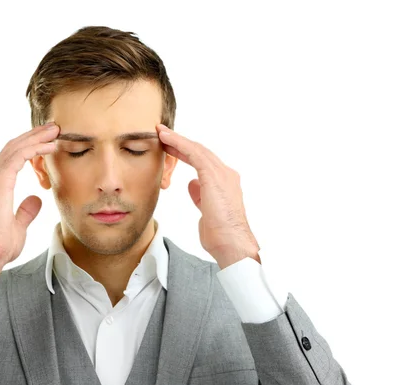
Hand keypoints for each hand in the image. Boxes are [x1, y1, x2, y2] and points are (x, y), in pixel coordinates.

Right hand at [0, 122, 59, 284]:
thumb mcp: (18, 227)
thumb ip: (25, 211)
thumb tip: (35, 200)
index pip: (13, 159)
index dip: (30, 148)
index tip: (48, 143)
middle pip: (13, 148)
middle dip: (34, 136)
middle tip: (53, 128)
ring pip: (15, 149)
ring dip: (36, 138)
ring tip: (54, 131)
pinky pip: (17, 158)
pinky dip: (33, 149)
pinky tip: (48, 147)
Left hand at [155, 124, 259, 268]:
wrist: (232, 244)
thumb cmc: (220, 235)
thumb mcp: (205, 211)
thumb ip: (200, 196)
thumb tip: (192, 184)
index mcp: (224, 183)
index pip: (202, 163)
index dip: (185, 153)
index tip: (170, 148)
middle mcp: (226, 175)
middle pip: (200, 152)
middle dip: (180, 142)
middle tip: (162, 134)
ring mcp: (222, 174)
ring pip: (196, 149)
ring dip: (177, 139)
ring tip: (161, 132)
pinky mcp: (214, 175)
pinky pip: (194, 153)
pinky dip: (179, 143)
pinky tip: (166, 139)